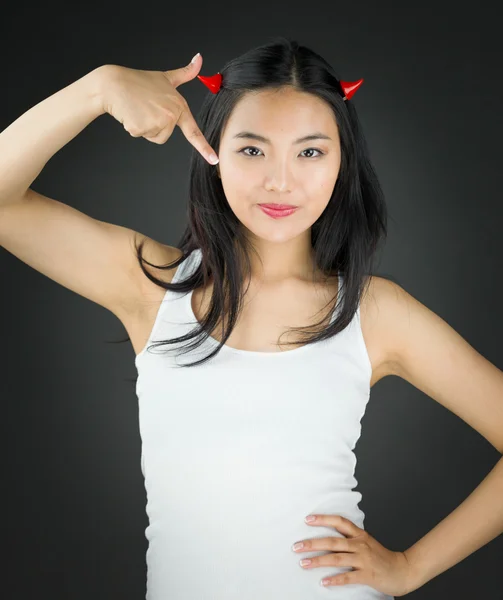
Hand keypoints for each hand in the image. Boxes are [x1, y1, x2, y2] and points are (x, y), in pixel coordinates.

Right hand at [98, 55, 218, 163]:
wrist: (114, 84)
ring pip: (154, 137)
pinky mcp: (143, 128)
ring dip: (145, 127)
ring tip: (139, 109)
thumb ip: (185, 73)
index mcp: (179, 105)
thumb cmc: (139, 81)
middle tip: (146, 108)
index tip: (213, 159)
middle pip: (166, 135)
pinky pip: (141, 135)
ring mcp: (157, 122)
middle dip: (154, 126)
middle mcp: (170, 115)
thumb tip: (199, 58)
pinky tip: (131, 113)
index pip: (193, 130)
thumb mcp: (166, 77)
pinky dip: (135, 127)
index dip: (204, 147)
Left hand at [293, 514, 412, 596]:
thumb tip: (329, 537)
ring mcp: (363, 559)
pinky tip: (323, 582)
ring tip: (303, 563)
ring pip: (336, 558)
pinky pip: (347, 577)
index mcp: (359, 534)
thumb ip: (350, 538)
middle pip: (332, 541)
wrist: (402, 570)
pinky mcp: (367, 575)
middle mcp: (360, 544)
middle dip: (312, 543)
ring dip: (318, 561)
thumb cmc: (382, 557)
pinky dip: (334, 580)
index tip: (307, 519)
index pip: (339, 522)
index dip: (323, 519)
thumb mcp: (366, 542)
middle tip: (296, 546)